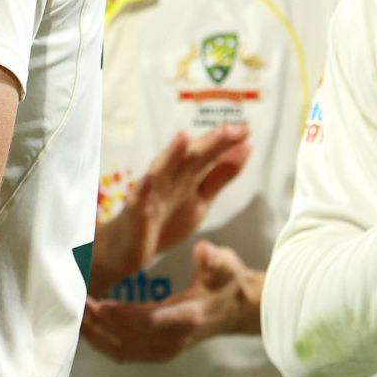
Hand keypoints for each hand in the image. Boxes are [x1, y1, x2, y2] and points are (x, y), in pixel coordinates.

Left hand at [80, 241, 261, 363]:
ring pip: (121, 350)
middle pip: (127, 338)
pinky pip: (124, 353)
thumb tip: (203, 249)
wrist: (237, 310)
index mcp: (187, 318)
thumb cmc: (227, 283)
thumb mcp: (226, 265)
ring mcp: (164, 350)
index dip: (120, 314)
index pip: (147, 321)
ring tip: (75, 313)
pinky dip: (103, 342)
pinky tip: (87, 327)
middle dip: (98, 323)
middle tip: (74, 302)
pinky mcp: (158, 353)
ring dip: (96, 334)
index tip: (97, 302)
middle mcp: (173, 341)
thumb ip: (214, 259)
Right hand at [87, 126, 252, 292]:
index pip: (209, 154)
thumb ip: (222, 174)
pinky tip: (147, 178)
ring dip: (171, 154)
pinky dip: (141, 189)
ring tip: (184, 137)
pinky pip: (137, 200)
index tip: (247, 128)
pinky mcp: (134, 213)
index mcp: (188, 175)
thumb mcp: (202, 198)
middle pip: (189, 157)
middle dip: (208, 143)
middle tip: (229, 130)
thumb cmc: (165, 218)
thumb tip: (246, 146)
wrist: (129, 247)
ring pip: (161, 171)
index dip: (227, 142)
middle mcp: (170, 178)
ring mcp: (150, 194)